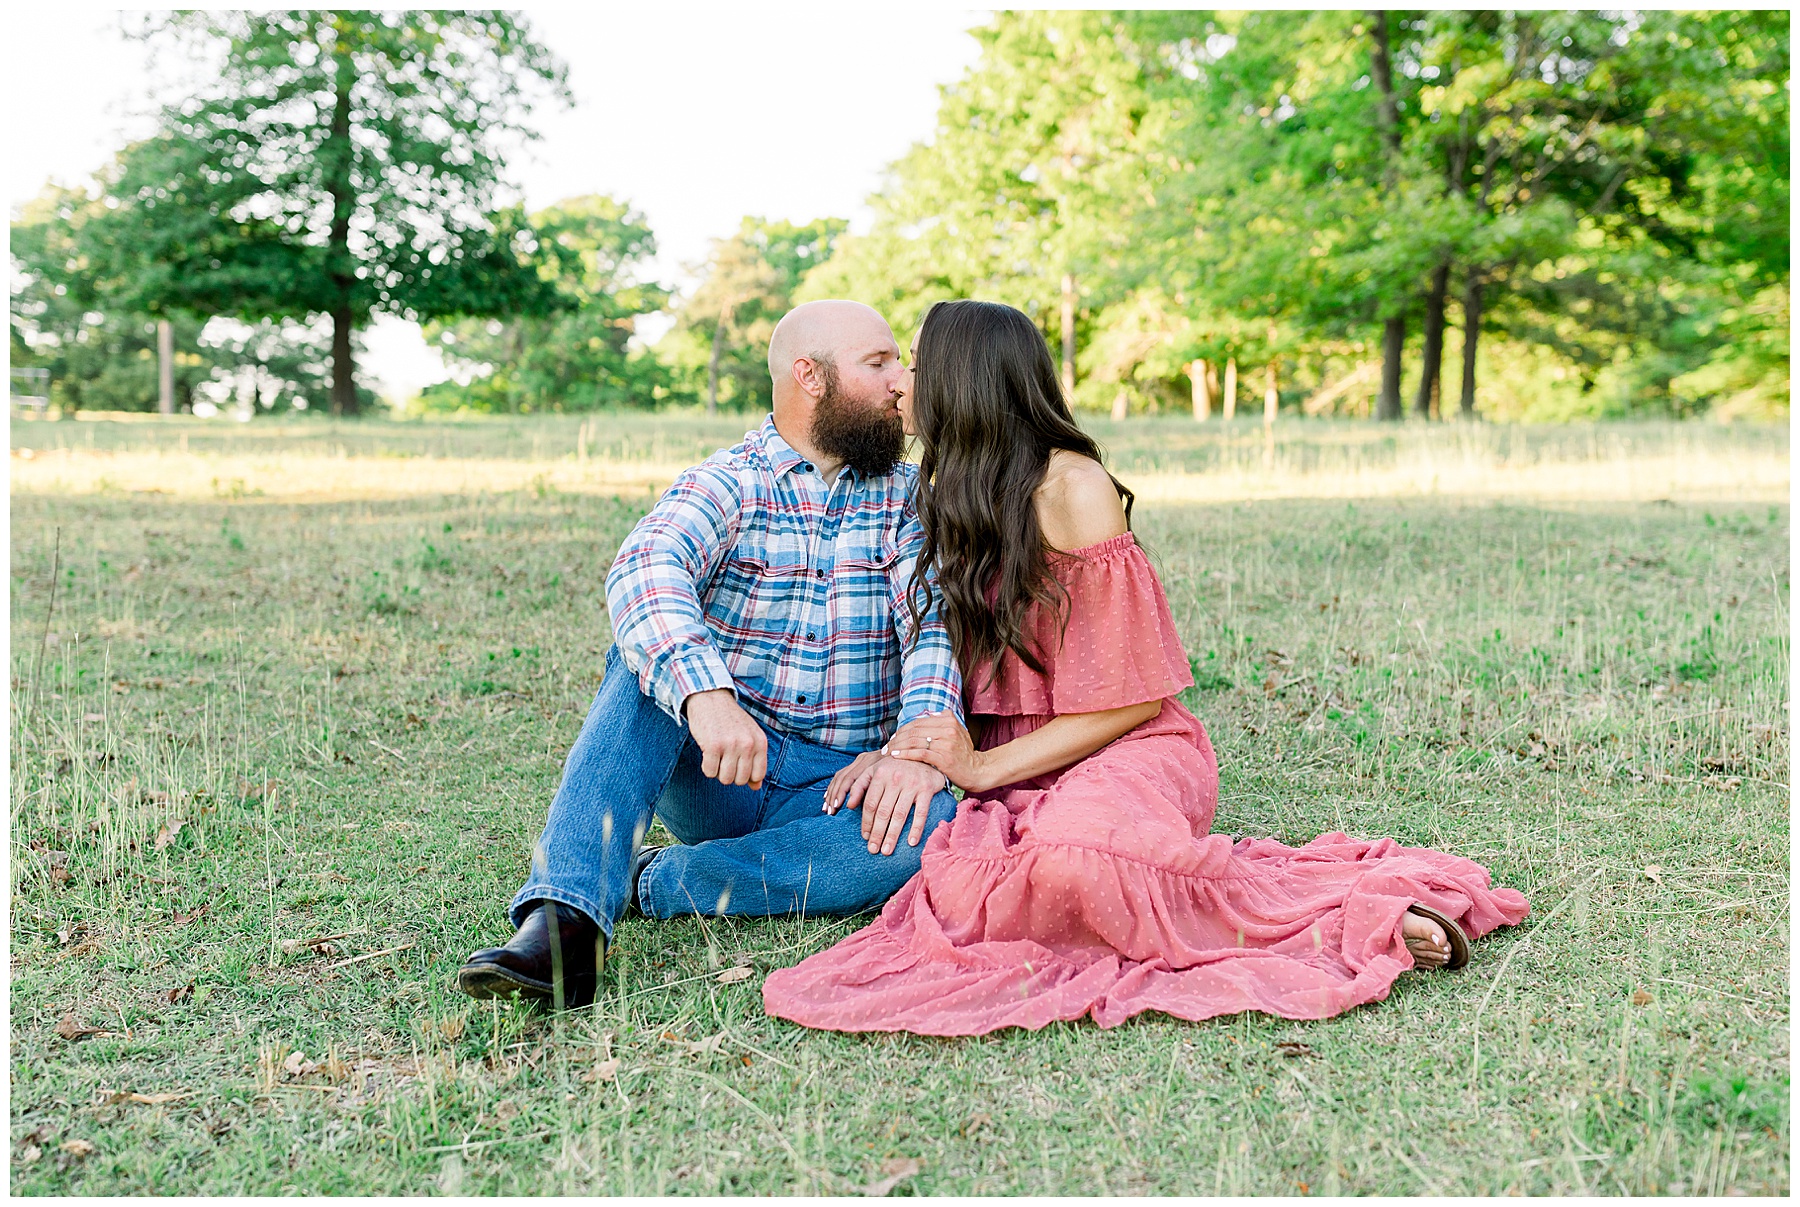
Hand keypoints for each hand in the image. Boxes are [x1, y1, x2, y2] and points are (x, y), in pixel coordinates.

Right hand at [683, 688, 765, 788]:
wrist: (710, 698)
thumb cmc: (730, 719)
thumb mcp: (749, 735)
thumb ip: (755, 760)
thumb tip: (756, 787)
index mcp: (760, 742)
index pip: (758, 775)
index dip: (746, 776)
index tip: (738, 766)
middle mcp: (747, 744)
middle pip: (740, 780)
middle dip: (731, 774)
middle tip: (725, 758)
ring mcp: (730, 745)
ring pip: (725, 779)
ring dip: (718, 771)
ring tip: (717, 756)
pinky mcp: (712, 746)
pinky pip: (709, 772)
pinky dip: (707, 767)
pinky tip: (708, 754)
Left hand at [823, 751, 946, 855]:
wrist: (924, 756)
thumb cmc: (895, 766)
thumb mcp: (875, 770)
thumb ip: (859, 785)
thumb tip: (848, 805)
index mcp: (880, 774)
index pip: (870, 804)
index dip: (866, 822)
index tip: (865, 837)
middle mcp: (895, 778)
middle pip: (883, 812)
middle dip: (877, 833)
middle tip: (873, 850)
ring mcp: (912, 784)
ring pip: (900, 815)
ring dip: (892, 835)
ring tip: (887, 851)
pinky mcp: (927, 789)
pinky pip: (921, 813)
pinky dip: (916, 829)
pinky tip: (911, 843)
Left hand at [886, 710, 990, 792]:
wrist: (977, 771)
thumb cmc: (964, 753)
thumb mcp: (958, 731)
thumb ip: (944, 721)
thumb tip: (928, 713)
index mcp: (949, 720)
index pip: (918, 722)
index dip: (903, 729)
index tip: (894, 738)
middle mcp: (948, 729)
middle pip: (914, 730)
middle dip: (897, 738)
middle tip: (886, 746)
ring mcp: (946, 743)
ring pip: (914, 741)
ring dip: (897, 746)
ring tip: (888, 752)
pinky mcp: (944, 758)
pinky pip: (919, 753)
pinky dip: (905, 754)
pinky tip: (896, 756)